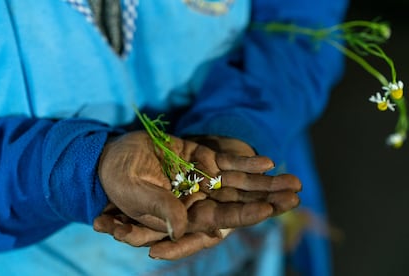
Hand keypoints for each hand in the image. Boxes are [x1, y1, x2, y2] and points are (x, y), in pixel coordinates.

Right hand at [96, 134, 300, 259]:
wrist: (112, 156)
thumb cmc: (118, 179)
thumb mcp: (134, 193)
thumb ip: (158, 209)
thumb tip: (181, 228)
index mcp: (183, 214)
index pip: (220, 217)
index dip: (244, 214)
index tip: (269, 210)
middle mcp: (198, 198)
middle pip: (238, 201)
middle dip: (267, 198)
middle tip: (296, 196)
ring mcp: (201, 177)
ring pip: (238, 182)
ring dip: (265, 181)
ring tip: (294, 181)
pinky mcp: (200, 158)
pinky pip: (227, 161)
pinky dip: (246, 162)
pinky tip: (268, 162)